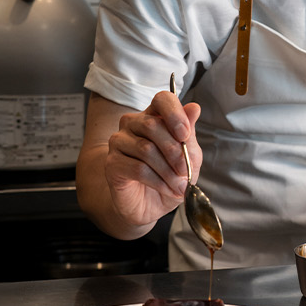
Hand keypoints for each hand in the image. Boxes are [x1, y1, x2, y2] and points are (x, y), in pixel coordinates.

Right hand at [102, 90, 201, 227]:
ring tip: (179, 186)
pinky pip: (137, 168)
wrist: (150, 206)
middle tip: (186, 171)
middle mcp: (134, 124)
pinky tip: (167, 189)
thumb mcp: (189, 157)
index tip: (185, 135)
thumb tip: (194, 108)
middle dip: (175, 152)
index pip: (162, 99)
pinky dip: (158, 181)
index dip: (174, 114)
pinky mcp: (112, 163)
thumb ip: (189, 134)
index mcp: (155, 116)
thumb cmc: (169, 177)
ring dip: (168, 171)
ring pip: (146, 149)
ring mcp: (119, 142)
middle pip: (153, 125)